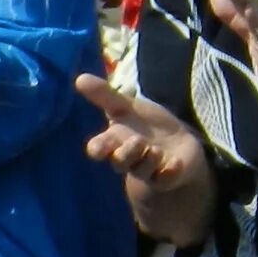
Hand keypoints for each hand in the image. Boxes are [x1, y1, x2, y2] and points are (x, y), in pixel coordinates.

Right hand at [77, 72, 217, 244]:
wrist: (178, 144)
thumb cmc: (146, 125)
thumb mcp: (127, 107)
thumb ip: (104, 95)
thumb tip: (79, 77)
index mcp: (115, 141)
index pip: (99, 148)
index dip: (98, 148)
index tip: (98, 147)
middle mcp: (128, 158)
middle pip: (120, 162)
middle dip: (126, 153)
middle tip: (138, 141)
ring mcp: (147, 169)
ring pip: (142, 170)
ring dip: (149, 159)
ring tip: (156, 150)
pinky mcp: (167, 177)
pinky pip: (165, 179)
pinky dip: (169, 172)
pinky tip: (175, 162)